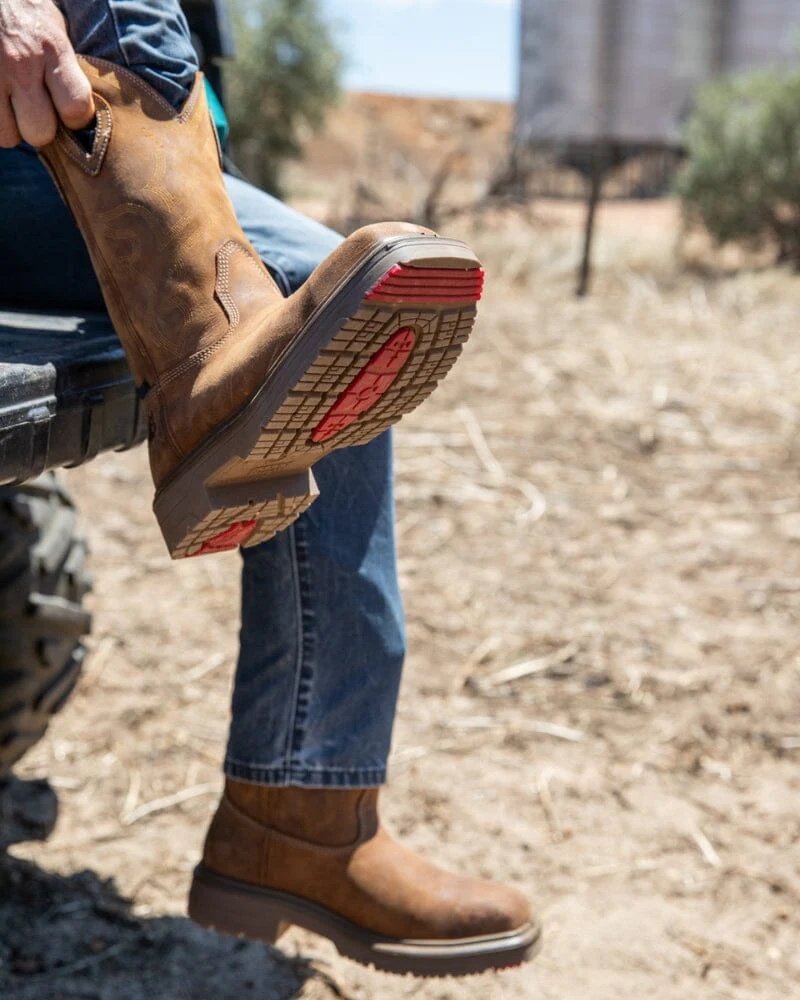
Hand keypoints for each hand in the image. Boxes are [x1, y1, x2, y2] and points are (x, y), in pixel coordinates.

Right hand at [0, 0, 93, 146]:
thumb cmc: (23, 7)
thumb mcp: (54, 25)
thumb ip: (66, 65)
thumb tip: (80, 106)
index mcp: (52, 49)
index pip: (75, 108)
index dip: (76, 118)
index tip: (69, 112)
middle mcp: (21, 65)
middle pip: (40, 132)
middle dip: (41, 127)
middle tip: (37, 110)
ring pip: (8, 136)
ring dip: (13, 127)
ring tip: (13, 106)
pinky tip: (0, 101)